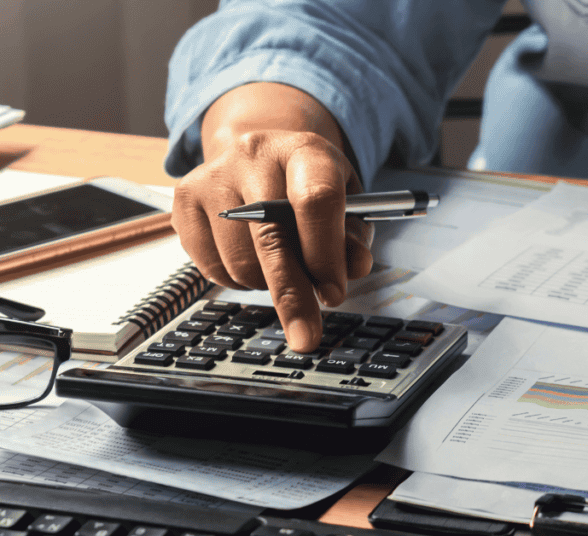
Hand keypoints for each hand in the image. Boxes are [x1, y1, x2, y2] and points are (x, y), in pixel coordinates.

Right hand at [173, 129, 373, 351]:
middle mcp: (255, 155)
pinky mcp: (184, 199)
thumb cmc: (309, 186)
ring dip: (265, 284)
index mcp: (305, 150)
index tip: (333, 294)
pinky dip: (237, 280)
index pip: (315, 200)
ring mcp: (214, 176)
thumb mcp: (345, 203)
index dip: (325, 253)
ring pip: (240, 260)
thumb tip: (354, 268)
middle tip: (306, 334)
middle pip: (272, 238)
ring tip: (281, 270)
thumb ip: (353, 237)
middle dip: (293, 295)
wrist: (262, 155)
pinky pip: (211, 267)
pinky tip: (252, 261)